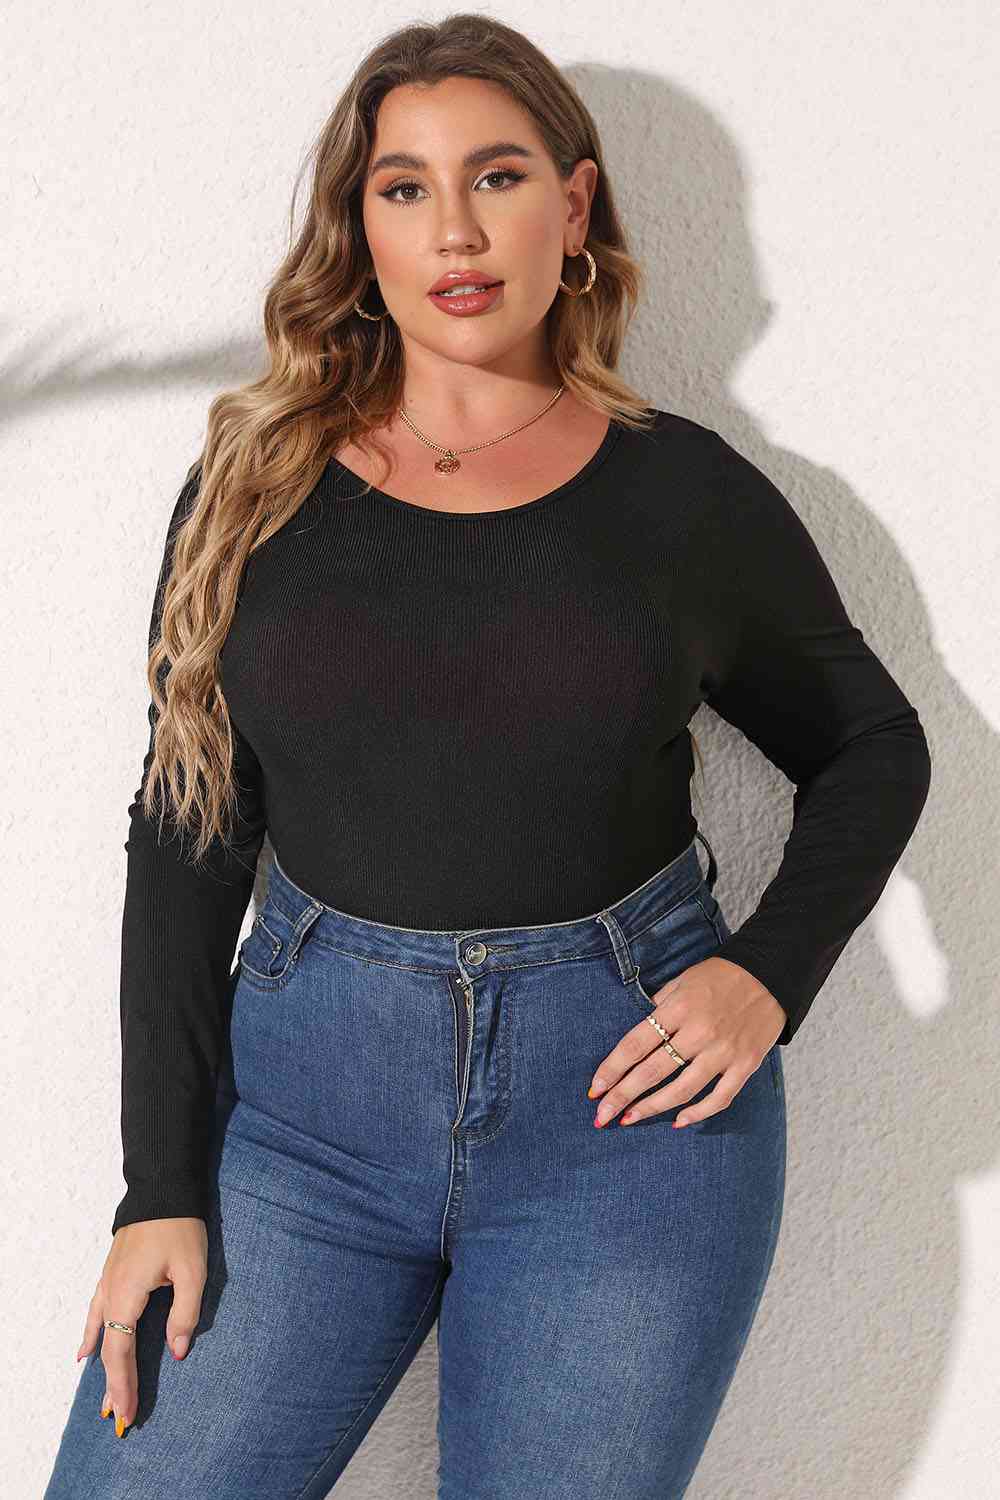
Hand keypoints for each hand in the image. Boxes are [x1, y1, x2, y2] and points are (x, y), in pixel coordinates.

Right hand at [76, 1217, 207, 1435]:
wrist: (162, 1189)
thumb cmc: (180, 1227)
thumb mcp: (193, 1270)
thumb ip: (185, 1313)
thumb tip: (177, 1351)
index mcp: (126, 1295)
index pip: (120, 1352)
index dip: (123, 1384)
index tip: (125, 1413)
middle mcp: (110, 1292)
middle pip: (108, 1348)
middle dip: (112, 1385)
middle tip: (116, 1418)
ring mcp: (108, 1282)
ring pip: (100, 1333)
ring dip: (103, 1367)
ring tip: (101, 1398)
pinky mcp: (113, 1273)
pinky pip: (95, 1312)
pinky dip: (90, 1335)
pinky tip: (84, 1352)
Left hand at [588, 956, 785, 1127]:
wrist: (771, 974)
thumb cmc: (721, 976)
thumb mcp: (683, 981)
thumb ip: (660, 1006)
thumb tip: (639, 1036)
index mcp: (679, 1008)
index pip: (635, 1044)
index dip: (612, 1069)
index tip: (594, 1088)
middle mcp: (699, 1031)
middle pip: (652, 1071)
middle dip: (622, 1096)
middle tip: (602, 1115)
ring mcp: (723, 1051)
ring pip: (681, 1090)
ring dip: (651, 1108)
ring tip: (630, 1119)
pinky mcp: (745, 1065)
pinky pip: (718, 1098)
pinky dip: (697, 1114)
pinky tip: (677, 1122)